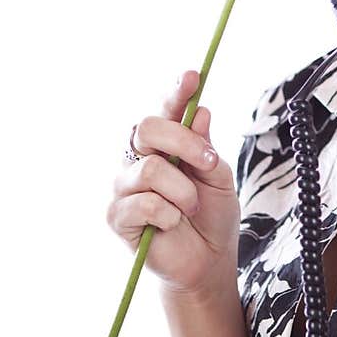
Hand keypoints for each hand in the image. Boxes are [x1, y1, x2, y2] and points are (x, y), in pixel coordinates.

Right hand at [106, 70, 239, 300]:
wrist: (208, 261)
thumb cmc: (211, 215)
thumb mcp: (219, 178)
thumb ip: (206, 147)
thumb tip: (200, 112)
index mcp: (164, 145)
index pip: (165, 111)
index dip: (176, 92)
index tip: (193, 76)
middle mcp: (138, 159)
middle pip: (147, 128)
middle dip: (184, 142)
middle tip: (209, 163)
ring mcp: (124, 186)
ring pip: (151, 169)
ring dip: (183, 191)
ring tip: (191, 209)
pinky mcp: (117, 215)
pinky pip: (143, 202)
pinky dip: (169, 213)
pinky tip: (172, 224)